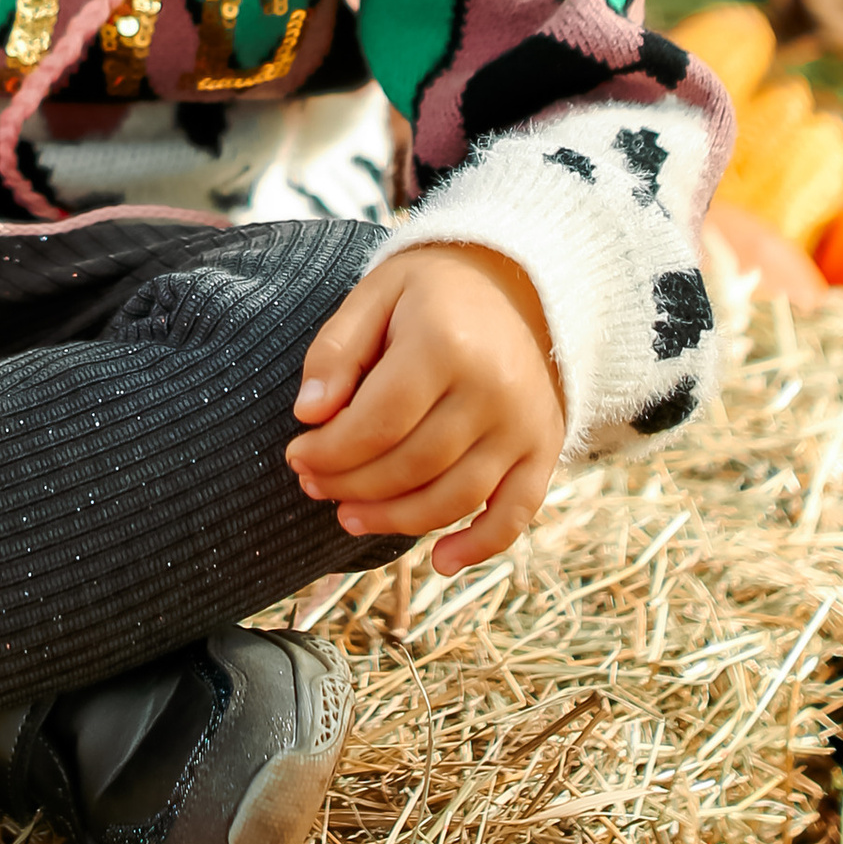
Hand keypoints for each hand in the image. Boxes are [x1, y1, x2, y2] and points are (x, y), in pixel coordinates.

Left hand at [286, 243, 565, 578]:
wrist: (522, 280)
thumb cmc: (432, 290)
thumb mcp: (376, 294)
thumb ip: (336, 351)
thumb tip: (308, 415)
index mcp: (445, 343)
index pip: (377, 422)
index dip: (330, 451)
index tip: (296, 455)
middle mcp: (493, 389)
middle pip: (411, 465)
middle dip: (352, 486)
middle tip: (313, 486)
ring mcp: (524, 424)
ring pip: (454, 497)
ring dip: (396, 520)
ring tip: (349, 517)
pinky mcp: (545, 447)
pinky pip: (516, 513)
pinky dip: (480, 546)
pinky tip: (440, 562)